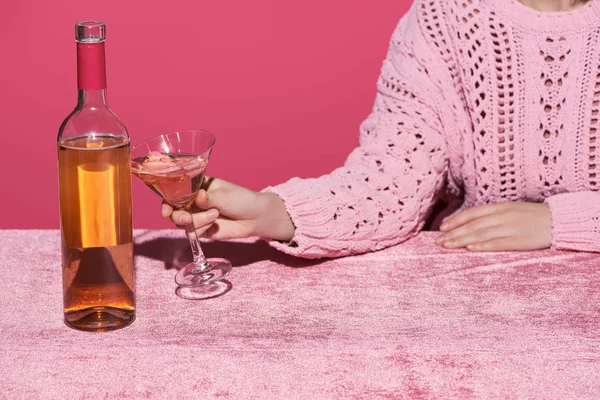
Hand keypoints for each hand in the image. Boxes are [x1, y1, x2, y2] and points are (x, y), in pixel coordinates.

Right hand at [162, 177, 294, 240]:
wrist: (255, 218)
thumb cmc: (241, 199)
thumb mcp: (224, 195)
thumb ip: (208, 198)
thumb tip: (197, 197)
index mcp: (196, 186)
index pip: (175, 192)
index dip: (167, 200)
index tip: (167, 209)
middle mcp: (193, 201)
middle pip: (174, 210)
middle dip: (178, 216)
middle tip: (187, 219)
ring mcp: (197, 216)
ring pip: (183, 223)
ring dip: (196, 222)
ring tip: (214, 216)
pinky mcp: (202, 230)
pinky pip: (192, 233)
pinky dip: (201, 230)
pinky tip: (214, 224)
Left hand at [435, 201, 551, 250]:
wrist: (559, 221)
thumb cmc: (532, 217)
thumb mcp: (511, 210)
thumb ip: (492, 215)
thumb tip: (470, 223)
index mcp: (501, 207)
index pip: (473, 213)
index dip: (456, 220)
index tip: (442, 228)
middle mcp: (503, 216)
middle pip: (473, 225)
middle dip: (454, 233)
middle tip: (438, 241)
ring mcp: (511, 228)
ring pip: (481, 234)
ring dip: (462, 240)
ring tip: (447, 246)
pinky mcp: (519, 240)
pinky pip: (498, 243)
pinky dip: (483, 246)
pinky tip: (470, 249)